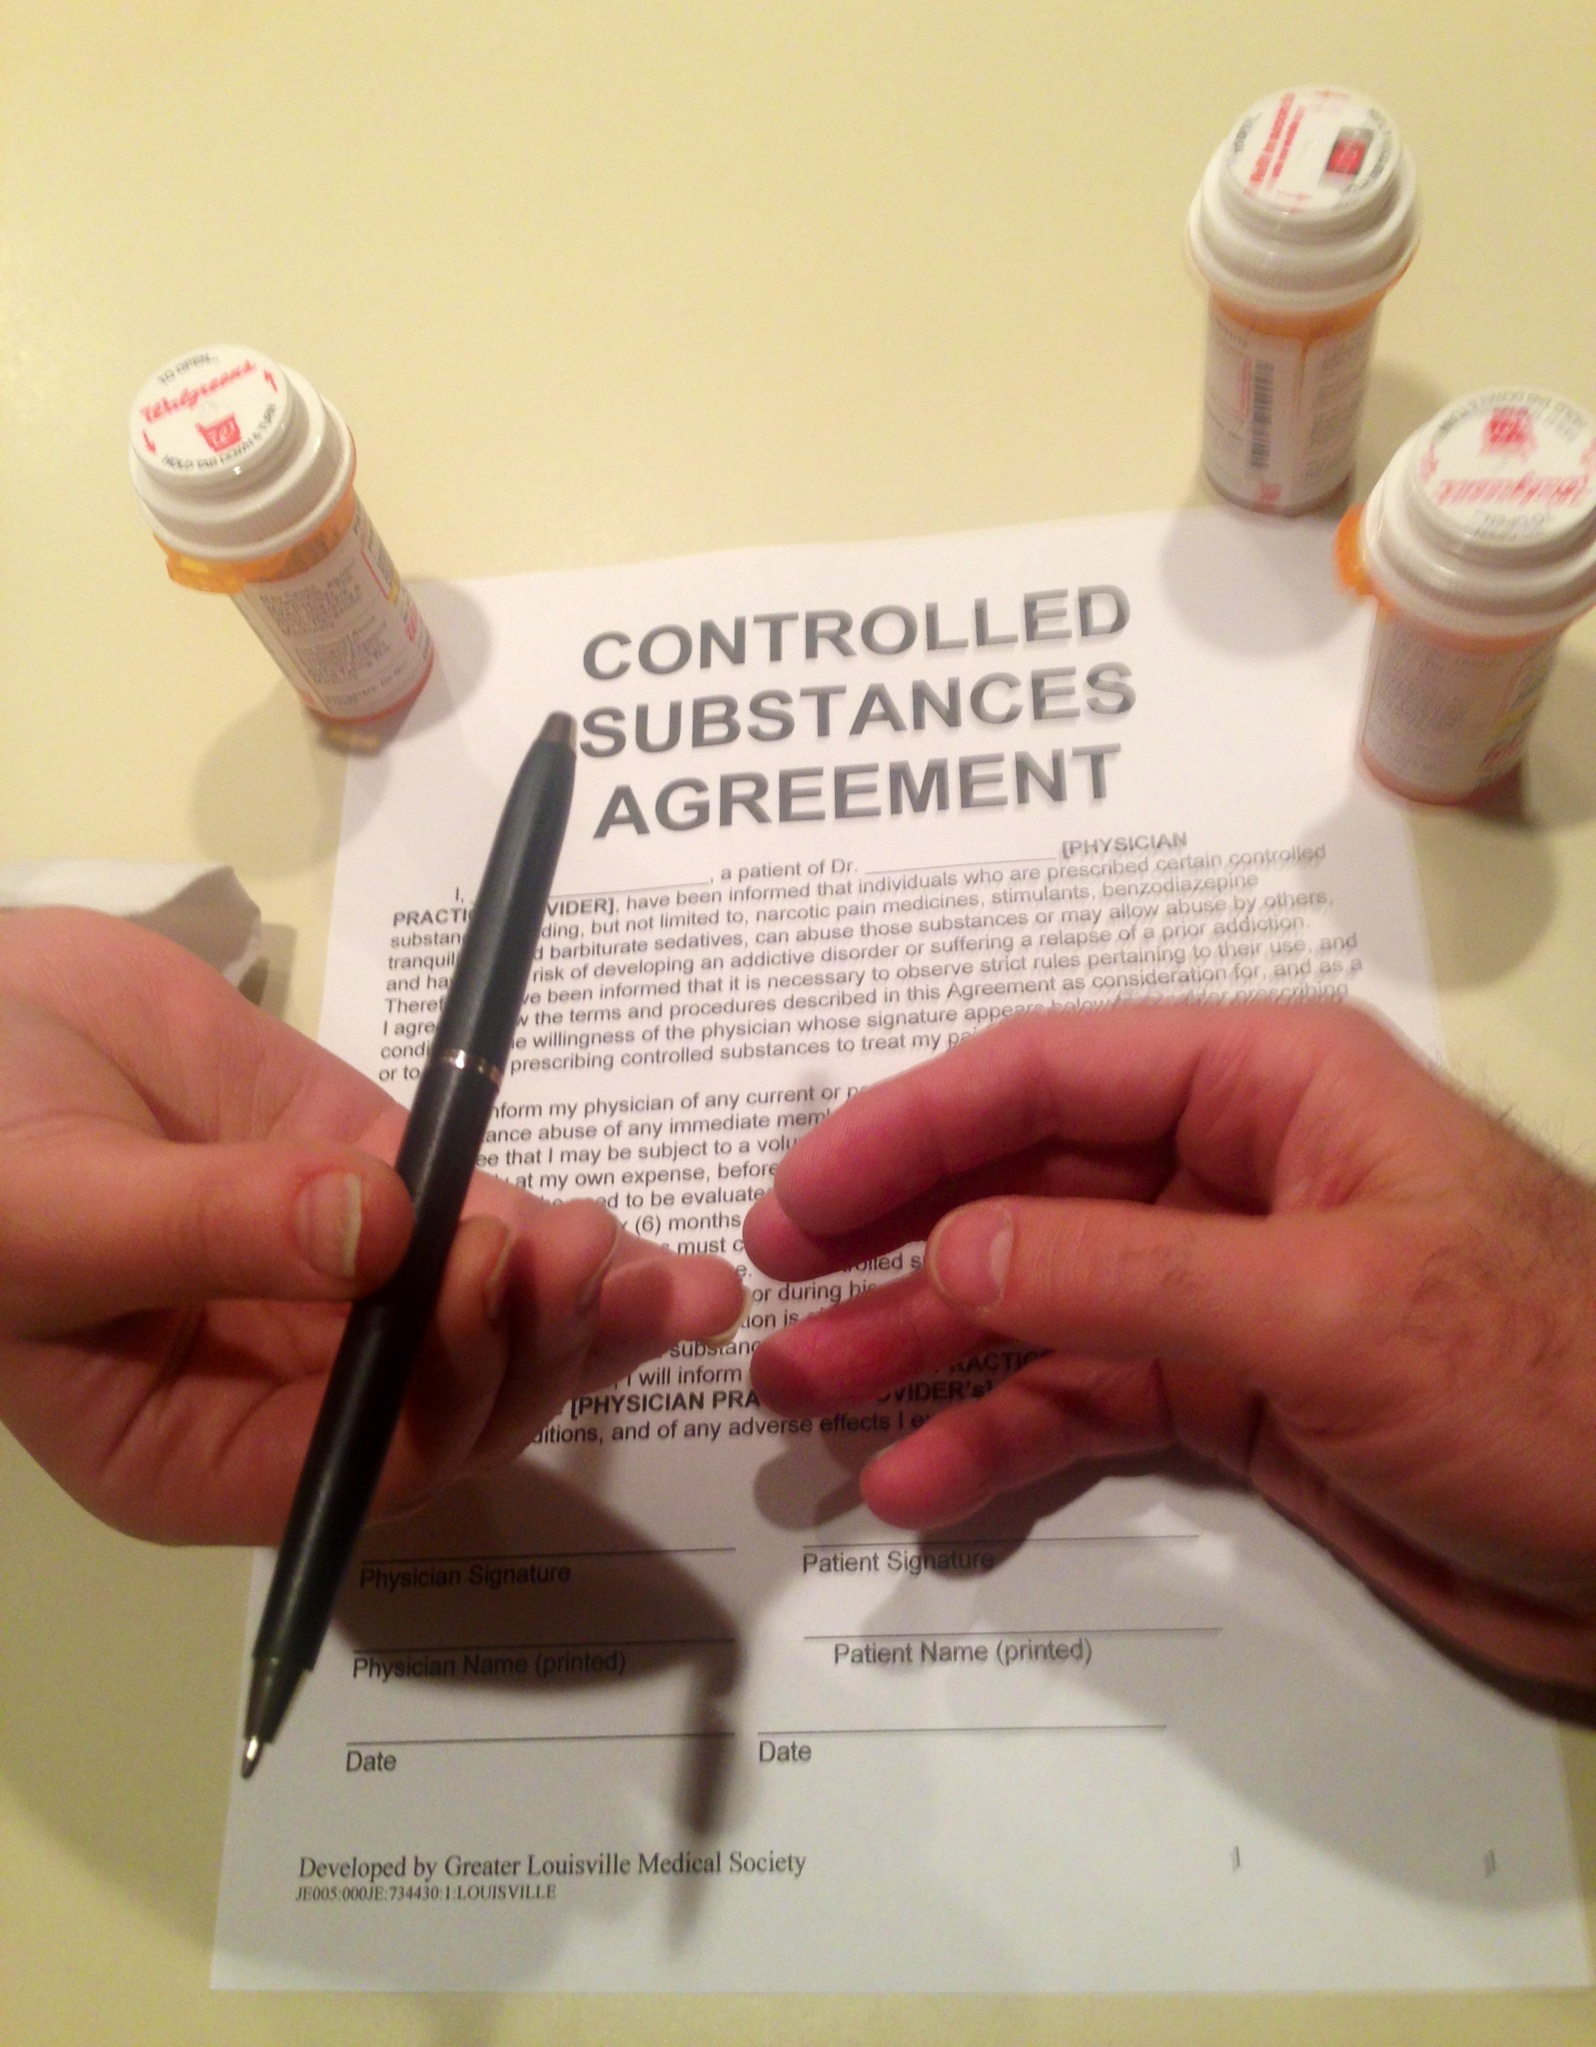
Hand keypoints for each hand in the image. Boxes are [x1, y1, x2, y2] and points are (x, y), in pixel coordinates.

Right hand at [0, 908, 743, 1543]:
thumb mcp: (48, 1211)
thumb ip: (208, 1228)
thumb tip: (381, 1234)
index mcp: (192, 1448)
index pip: (357, 1464)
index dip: (442, 1389)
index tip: (488, 1274)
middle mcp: (286, 1388)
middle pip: (450, 1407)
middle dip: (530, 1345)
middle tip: (582, 1255)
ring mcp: (343, 1284)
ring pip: (488, 1324)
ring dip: (584, 1309)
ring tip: (678, 1280)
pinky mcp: (380, 1184)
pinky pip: (486, 1222)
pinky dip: (560, 1234)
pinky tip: (653, 1248)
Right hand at [744, 1003, 1595, 1688]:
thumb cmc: (1539, 1375)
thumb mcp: (1323, 1306)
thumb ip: (1120, 1270)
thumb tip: (945, 1243)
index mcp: (1263, 1086)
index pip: (1042, 1076)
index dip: (903, 1132)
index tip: (792, 1205)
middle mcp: (1227, 1168)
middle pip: (1020, 1186)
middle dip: (892, 1247)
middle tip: (766, 1308)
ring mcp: (1222, 1287)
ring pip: (1036, 1300)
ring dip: (921, 1350)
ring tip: (806, 1405)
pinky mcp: (1231, 1394)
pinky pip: (1085, 1398)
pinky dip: (1002, 1439)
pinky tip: (920, 1488)